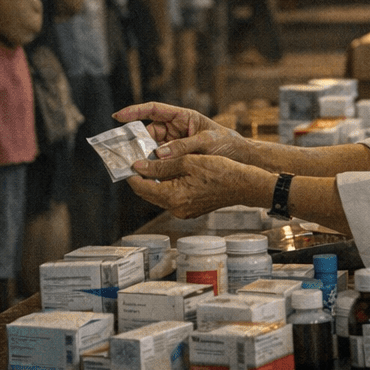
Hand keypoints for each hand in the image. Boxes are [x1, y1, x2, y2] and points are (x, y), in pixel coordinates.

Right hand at [112, 101, 252, 162]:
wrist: (239, 157)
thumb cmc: (225, 143)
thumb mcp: (206, 142)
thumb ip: (183, 146)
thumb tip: (159, 154)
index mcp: (182, 116)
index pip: (153, 110)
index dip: (134, 111)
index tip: (117, 116)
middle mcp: (175, 127)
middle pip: (148, 132)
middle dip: (136, 141)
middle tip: (123, 152)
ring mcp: (174, 142)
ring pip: (151, 147)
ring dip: (143, 155)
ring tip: (133, 165)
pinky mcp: (176, 156)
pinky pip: (159, 159)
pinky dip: (153, 166)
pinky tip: (147, 173)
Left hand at [127, 153, 274, 220]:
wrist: (244, 185)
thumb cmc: (221, 171)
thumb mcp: (188, 161)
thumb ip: (161, 165)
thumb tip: (139, 166)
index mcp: (173, 197)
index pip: (141, 187)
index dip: (131, 174)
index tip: (125, 161)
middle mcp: (176, 208)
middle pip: (148, 193)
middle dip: (141, 176)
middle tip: (136, 158)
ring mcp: (183, 211)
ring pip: (159, 194)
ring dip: (154, 179)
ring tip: (152, 161)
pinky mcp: (190, 209)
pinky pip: (171, 196)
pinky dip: (167, 184)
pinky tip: (169, 170)